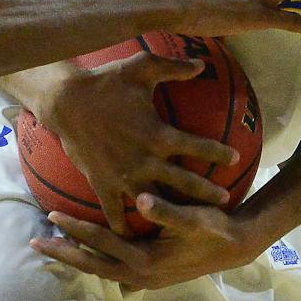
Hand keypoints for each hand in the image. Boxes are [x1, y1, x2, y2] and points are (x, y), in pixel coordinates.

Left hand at [31, 191, 268, 289]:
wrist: (236, 248)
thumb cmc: (215, 229)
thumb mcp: (195, 218)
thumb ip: (167, 211)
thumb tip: (141, 199)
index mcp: (146, 261)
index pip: (101, 243)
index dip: (75, 228)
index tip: (52, 215)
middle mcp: (140, 275)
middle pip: (91, 264)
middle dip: (64, 252)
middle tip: (35, 242)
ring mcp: (143, 279)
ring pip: (100, 269)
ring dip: (76, 257)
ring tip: (52, 246)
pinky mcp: (147, 275)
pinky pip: (111, 269)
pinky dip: (94, 259)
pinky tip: (84, 252)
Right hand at [38, 53, 239, 230]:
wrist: (66, 101)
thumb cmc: (106, 82)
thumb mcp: (141, 67)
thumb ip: (174, 67)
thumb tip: (201, 64)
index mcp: (159, 133)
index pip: (198, 146)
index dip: (219, 153)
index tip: (235, 158)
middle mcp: (146, 159)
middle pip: (184, 182)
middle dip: (207, 192)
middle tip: (225, 200)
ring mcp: (124, 175)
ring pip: (156, 202)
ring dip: (172, 213)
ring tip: (185, 225)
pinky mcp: (103, 183)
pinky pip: (115, 211)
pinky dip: (123, 225)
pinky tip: (132, 236)